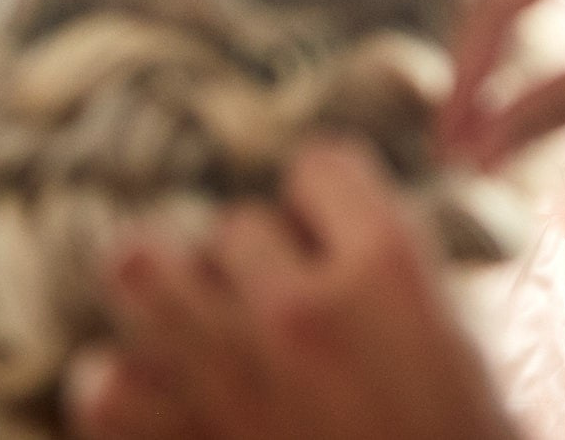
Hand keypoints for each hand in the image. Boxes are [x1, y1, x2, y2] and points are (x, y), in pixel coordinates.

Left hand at [66, 140, 512, 439]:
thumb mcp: (459, 341)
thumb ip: (390, 274)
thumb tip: (332, 233)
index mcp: (387, 269)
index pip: (321, 164)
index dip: (330, 204)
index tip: (339, 240)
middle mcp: (300, 309)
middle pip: (237, 224)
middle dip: (260, 259)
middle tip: (283, 301)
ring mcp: (229, 380)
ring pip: (142, 269)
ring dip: (175, 296)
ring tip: (204, 326)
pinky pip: (105, 384)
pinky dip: (126, 386)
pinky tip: (167, 399)